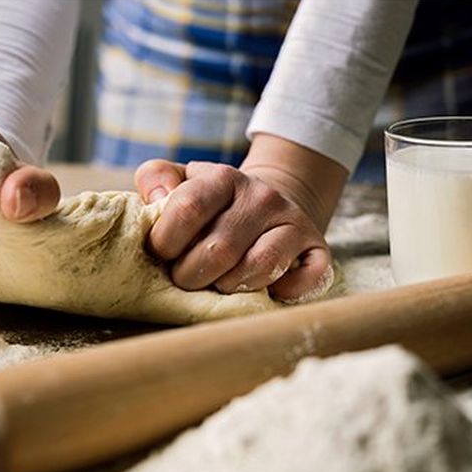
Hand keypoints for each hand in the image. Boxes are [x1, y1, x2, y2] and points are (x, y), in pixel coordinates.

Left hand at [134, 135, 346, 301]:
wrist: (267, 203)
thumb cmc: (211, 204)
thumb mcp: (181, 181)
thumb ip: (156, 179)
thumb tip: (155, 198)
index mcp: (223, 178)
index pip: (188, 208)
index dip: (164, 242)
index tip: (160, 255)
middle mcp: (262, 196)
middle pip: (219, 249)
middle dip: (190, 276)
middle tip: (184, 279)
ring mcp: (292, 222)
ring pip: (259, 267)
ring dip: (229, 287)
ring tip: (217, 284)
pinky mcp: (316, 248)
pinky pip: (304, 280)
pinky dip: (281, 293)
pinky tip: (263, 291)